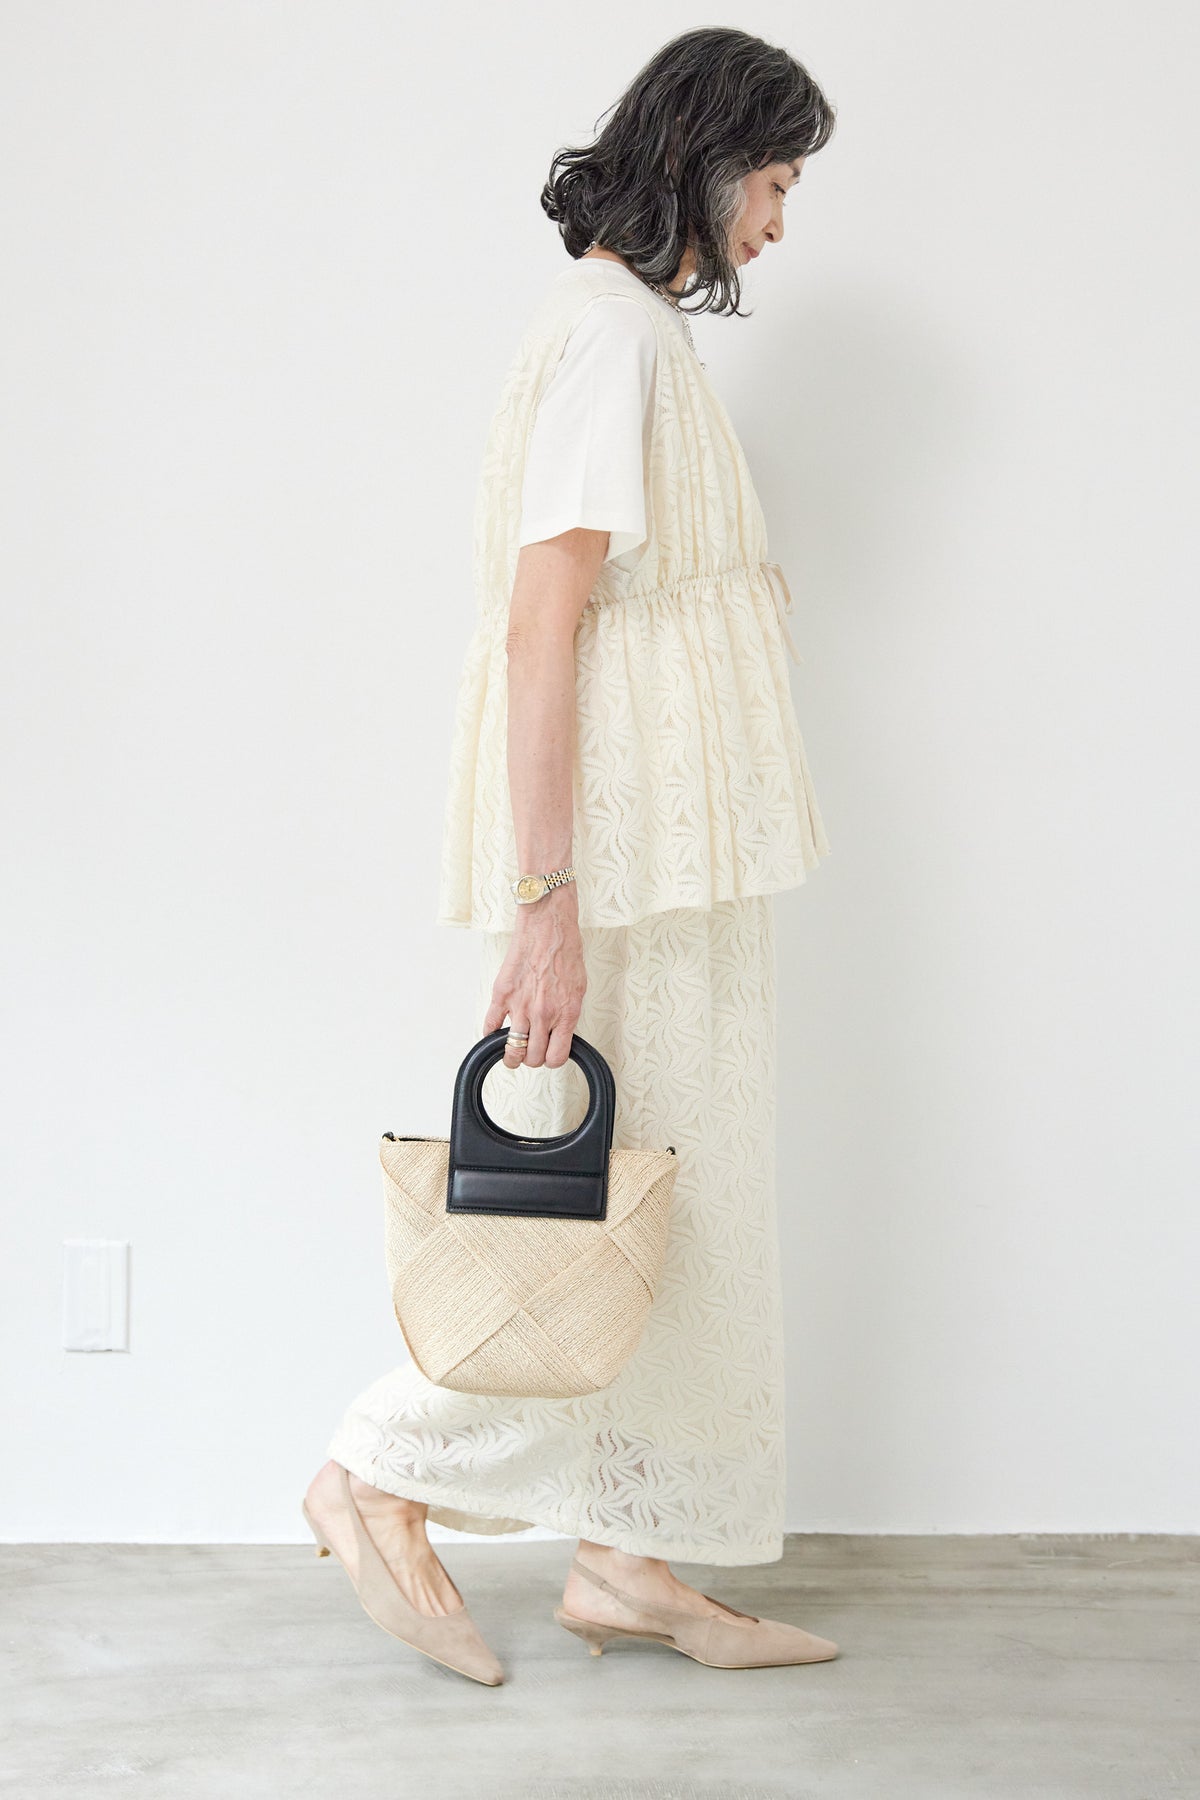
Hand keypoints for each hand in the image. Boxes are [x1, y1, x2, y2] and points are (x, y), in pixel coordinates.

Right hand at [482, 887, 586, 1068]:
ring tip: (511, 1052)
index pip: (556, 1057)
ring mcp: (520, 1006)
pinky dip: (491, 1035)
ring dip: (512, 1055)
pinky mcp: (501, 995)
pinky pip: (490, 1026)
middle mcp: (543, 1014)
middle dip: (532, 1058)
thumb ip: (567, 1014)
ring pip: (512, 1049)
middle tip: (531, 1051)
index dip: (551, 1059)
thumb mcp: (578, 989)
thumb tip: (558, 1033)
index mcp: (565, 1014)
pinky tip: (495, 1034)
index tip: (548, 1055)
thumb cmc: (564, 952)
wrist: (548, 927)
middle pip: (533, 1058)